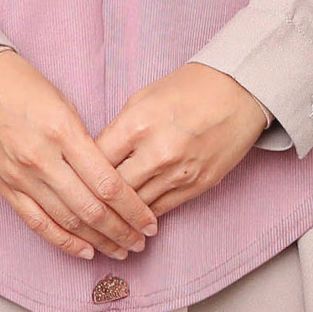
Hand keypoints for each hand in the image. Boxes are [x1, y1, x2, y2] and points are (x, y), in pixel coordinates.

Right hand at [0, 50, 158, 262]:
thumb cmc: (21, 84)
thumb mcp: (62, 102)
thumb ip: (86, 140)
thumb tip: (110, 174)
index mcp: (63, 131)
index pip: (107, 182)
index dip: (133, 208)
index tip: (150, 220)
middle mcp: (43, 159)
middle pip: (92, 208)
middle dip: (122, 230)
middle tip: (142, 241)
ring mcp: (22, 177)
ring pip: (68, 221)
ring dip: (99, 241)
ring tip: (122, 250)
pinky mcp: (5, 188)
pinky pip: (38, 223)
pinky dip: (64, 242)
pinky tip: (86, 252)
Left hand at [94, 62, 270, 217]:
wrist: (237, 92)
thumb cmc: (188, 89)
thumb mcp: (143, 97)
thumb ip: (119, 129)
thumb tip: (98, 156)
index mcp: (137, 124)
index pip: (97, 160)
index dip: (81, 172)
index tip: (75, 178)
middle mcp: (156, 152)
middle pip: (113, 189)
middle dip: (96, 199)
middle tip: (83, 207)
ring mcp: (179, 173)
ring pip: (136, 206)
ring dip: (119, 216)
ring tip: (102, 223)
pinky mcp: (197, 186)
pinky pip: (162, 210)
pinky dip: (144, 216)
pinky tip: (131, 221)